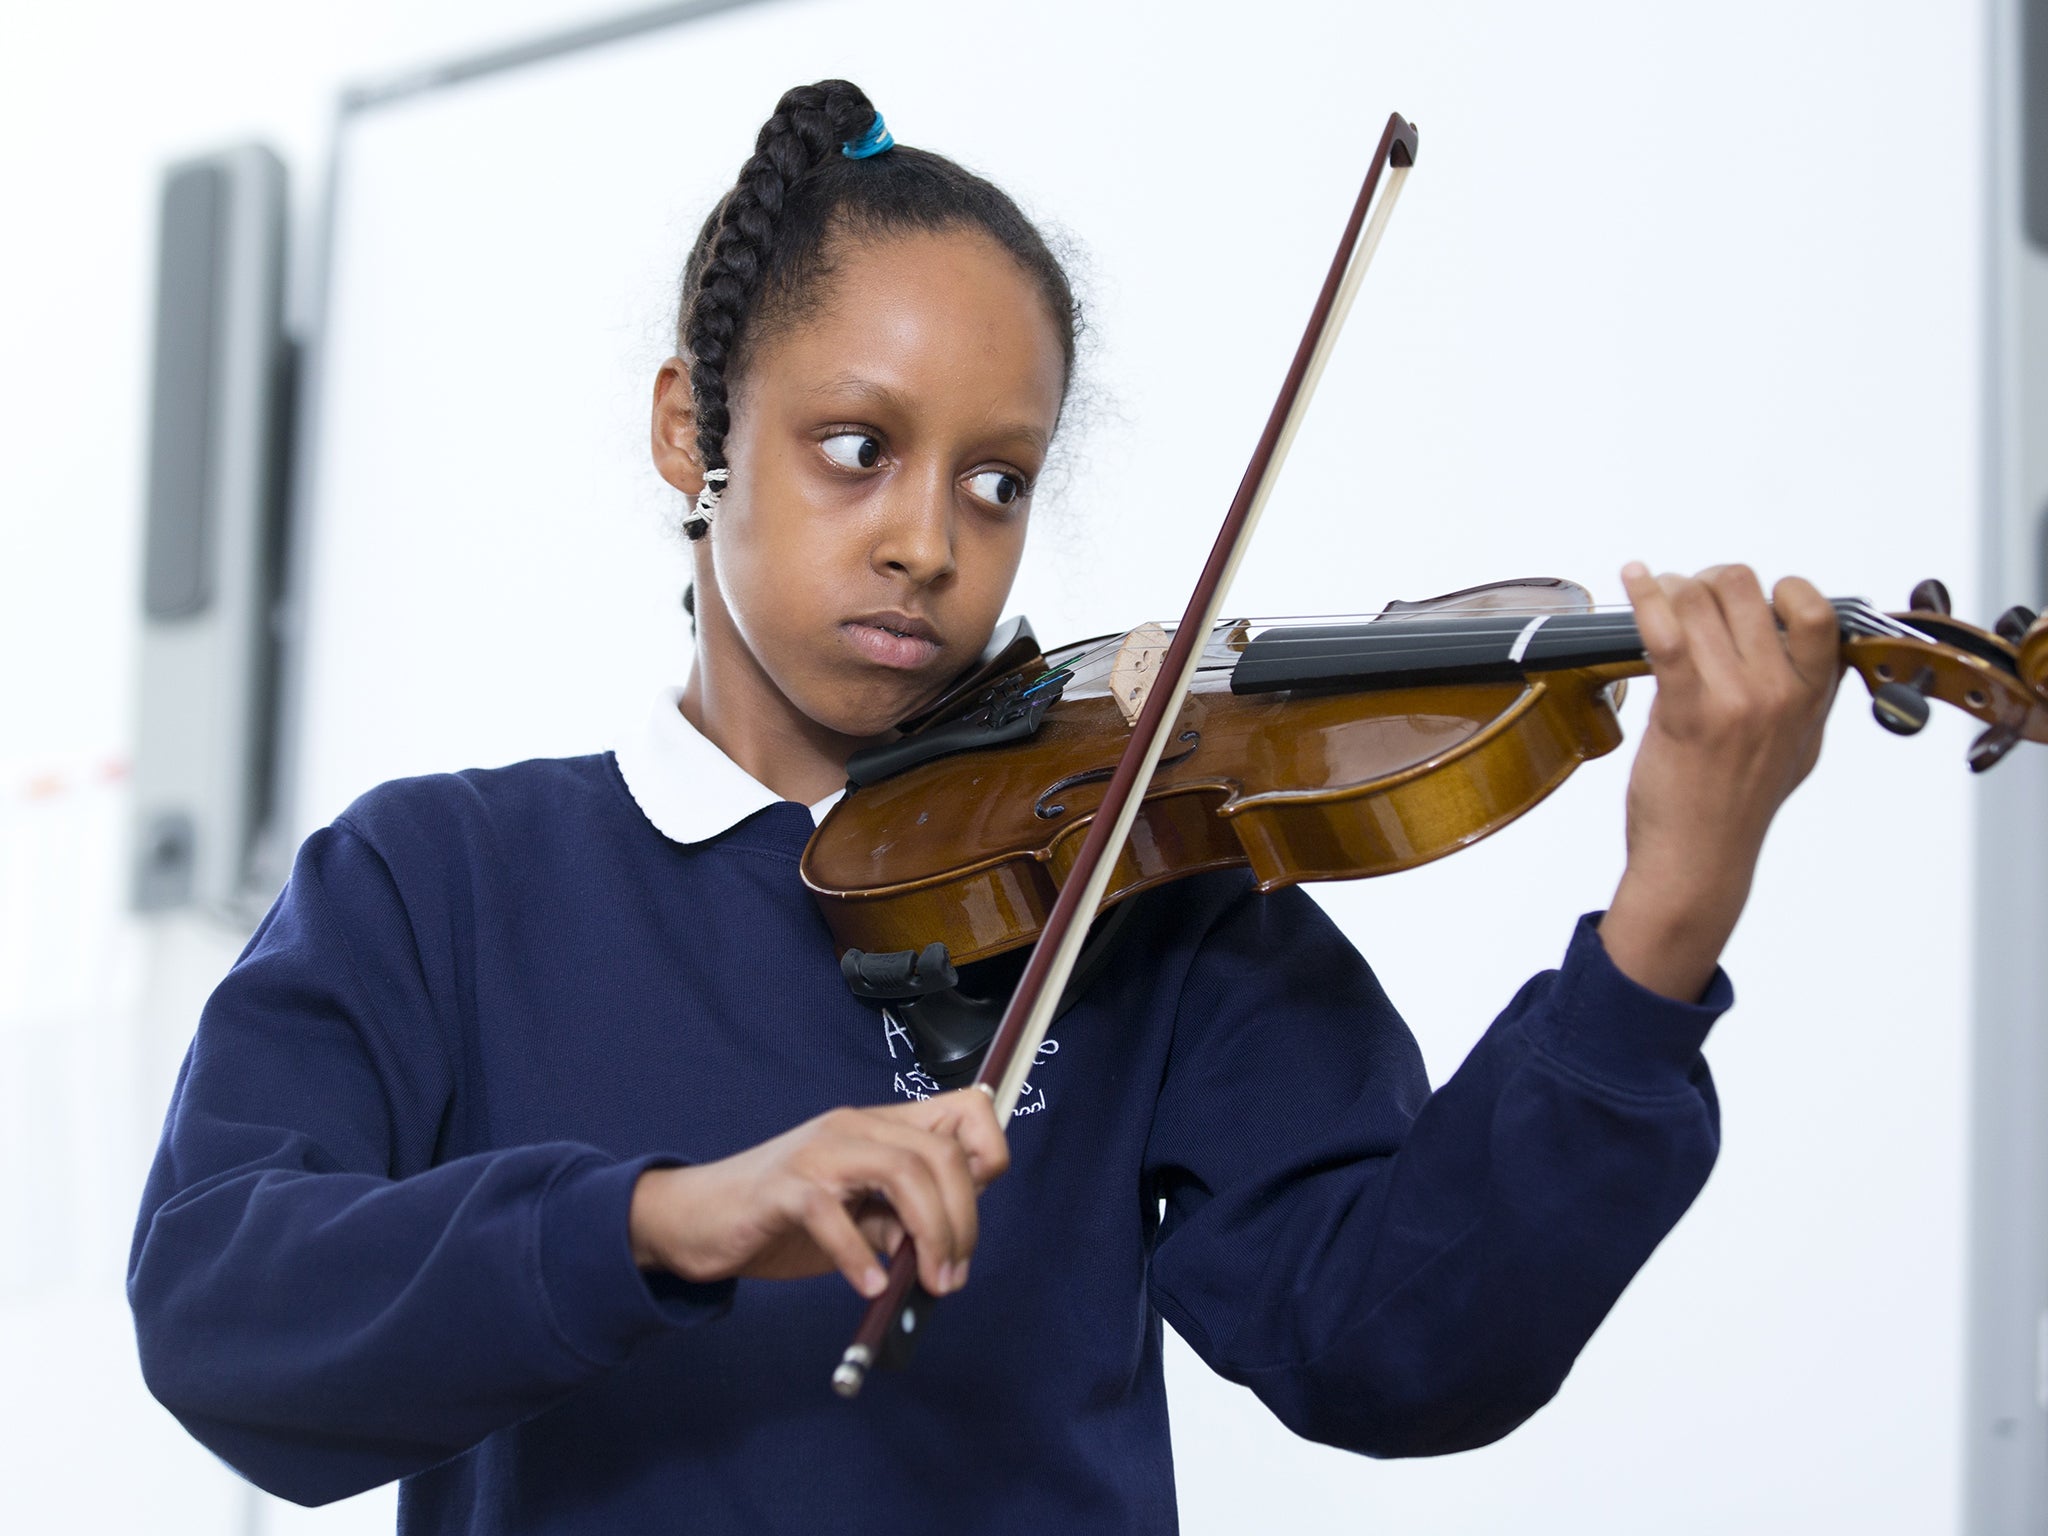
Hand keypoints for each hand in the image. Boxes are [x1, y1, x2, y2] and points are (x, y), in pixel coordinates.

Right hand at [627, 1088, 1008, 1298]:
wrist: (697, 1219)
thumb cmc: (781, 1218)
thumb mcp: (859, 1215)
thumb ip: (902, 1220)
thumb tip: (948, 1249)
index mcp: (880, 1127)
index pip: (965, 1112)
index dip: (989, 1156)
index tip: (977, 1217)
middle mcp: (854, 1128)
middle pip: (941, 1153)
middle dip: (962, 1220)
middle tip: (953, 1273)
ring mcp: (818, 1153)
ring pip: (903, 1172)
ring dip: (930, 1235)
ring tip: (928, 1281)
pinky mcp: (784, 1188)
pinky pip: (834, 1214)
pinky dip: (859, 1256)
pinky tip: (868, 1286)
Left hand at [1600, 562, 1840, 1000]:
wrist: (1699, 860)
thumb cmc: (1736, 807)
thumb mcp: (1797, 751)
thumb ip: (1805, 698)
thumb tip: (1806, 655)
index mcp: (1810, 698)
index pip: (1816, 612)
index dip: (1778, 590)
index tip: (1749, 601)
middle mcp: (1779, 693)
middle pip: (1745, 590)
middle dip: (1709, 582)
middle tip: (1688, 597)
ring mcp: (1734, 701)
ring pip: (1700, 601)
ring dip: (1670, 589)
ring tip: (1657, 600)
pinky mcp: (1686, 711)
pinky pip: (1666, 633)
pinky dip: (1645, 595)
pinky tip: (1633, 577)